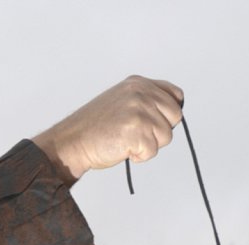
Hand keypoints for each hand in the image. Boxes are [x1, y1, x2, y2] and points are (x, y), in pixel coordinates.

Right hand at [32, 75, 183, 183]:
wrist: (72, 142)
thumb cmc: (94, 127)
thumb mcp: (122, 100)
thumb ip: (146, 100)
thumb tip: (172, 110)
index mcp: (138, 83)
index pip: (175, 95)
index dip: (169, 112)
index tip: (157, 121)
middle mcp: (141, 93)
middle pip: (175, 116)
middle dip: (160, 130)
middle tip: (137, 134)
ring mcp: (140, 111)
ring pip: (166, 136)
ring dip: (148, 145)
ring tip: (126, 140)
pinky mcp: (138, 131)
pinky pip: (152, 151)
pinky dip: (139, 156)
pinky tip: (122, 148)